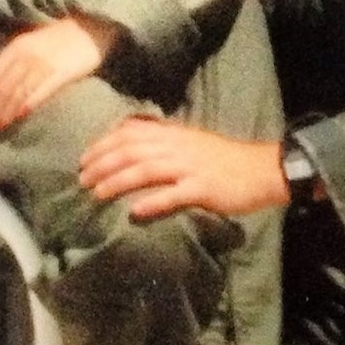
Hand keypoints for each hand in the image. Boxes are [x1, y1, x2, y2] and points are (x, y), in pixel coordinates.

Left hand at [0, 14, 121, 132]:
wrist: (88, 29)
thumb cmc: (58, 40)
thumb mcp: (31, 42)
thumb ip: (15, 59)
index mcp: (16, 47)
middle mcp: (27, 55)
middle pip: (4, 86)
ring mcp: (44, 64)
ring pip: (19, 91)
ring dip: (8, 110)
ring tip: (2, 124)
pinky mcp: (62, 73)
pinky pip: (41, 91)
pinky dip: (29, 104)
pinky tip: (22, 114)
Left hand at [78, 118, 287, 220]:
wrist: (263, 169)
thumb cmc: (225, 160)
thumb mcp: (192, 143)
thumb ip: (164, 143)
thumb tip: (132, 147)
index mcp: (173, 135)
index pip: (130, 133)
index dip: (103, 144)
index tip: (84, 159)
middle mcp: (177, 147)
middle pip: (131, 150)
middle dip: (102, 164)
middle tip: (82, 180)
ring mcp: (190, 167)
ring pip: (145, 169)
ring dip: (118, 181)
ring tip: (97, 194)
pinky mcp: (203, 188)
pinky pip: (173, 195)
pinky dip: (152, 202)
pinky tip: (135, 212)